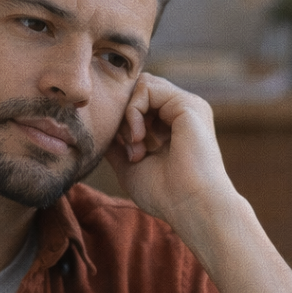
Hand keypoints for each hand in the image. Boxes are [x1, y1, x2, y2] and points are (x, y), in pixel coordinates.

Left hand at [105, 73, 239, 248]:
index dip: (123, 122)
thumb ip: (117, 145)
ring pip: (140, 86)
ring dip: (127, 115)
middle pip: (138, 92)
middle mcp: (182, 112)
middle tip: (130, 147)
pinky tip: (139, 138)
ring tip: (136, 144)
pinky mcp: (187, 103)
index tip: (127, 151)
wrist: (192, 206)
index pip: (139, 104)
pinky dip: (133, 111)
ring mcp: (187, 106)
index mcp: (173, 126)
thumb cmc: (165, 195)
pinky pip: (146, 87)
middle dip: (124, 116)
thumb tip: (99, 129)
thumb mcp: (131, 166)